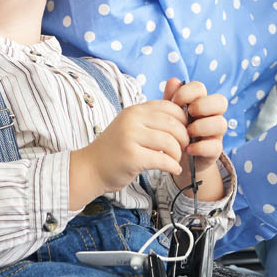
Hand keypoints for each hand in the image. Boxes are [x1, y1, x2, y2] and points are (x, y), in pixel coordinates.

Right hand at [69, 100, 187, 207]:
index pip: (169, 107)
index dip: (183, 119)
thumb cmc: (115, 149)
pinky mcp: (132, 157)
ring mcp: (130, 137)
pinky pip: (162, 160)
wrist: (91, 168)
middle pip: (172, 124)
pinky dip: (173, 166)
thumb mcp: (132, 126)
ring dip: (178, 154)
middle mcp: (132, 120)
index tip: (185, 132)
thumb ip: (151, 119)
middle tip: (184, 148)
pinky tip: (174, 169)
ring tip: (176, 160)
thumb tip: (182, 113)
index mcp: (134, 110)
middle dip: (184, 138)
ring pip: (169, 142)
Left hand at [163, 78, 228, 200]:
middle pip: (221, 101)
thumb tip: (174, 81)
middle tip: (188, 114)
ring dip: (201, 127)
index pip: (201, 88)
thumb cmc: (174, 131)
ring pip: (221, 123)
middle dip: (202, 106)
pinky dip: (200, 147)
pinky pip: (215, 146)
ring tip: (187, 133)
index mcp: (199, 102)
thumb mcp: (169, 114)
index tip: (175, 102)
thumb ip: (170, 98)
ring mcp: (215, 133)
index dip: (188, 92)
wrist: (175, 157)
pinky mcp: (215, 150)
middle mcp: (211, 115)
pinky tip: (187, 149)